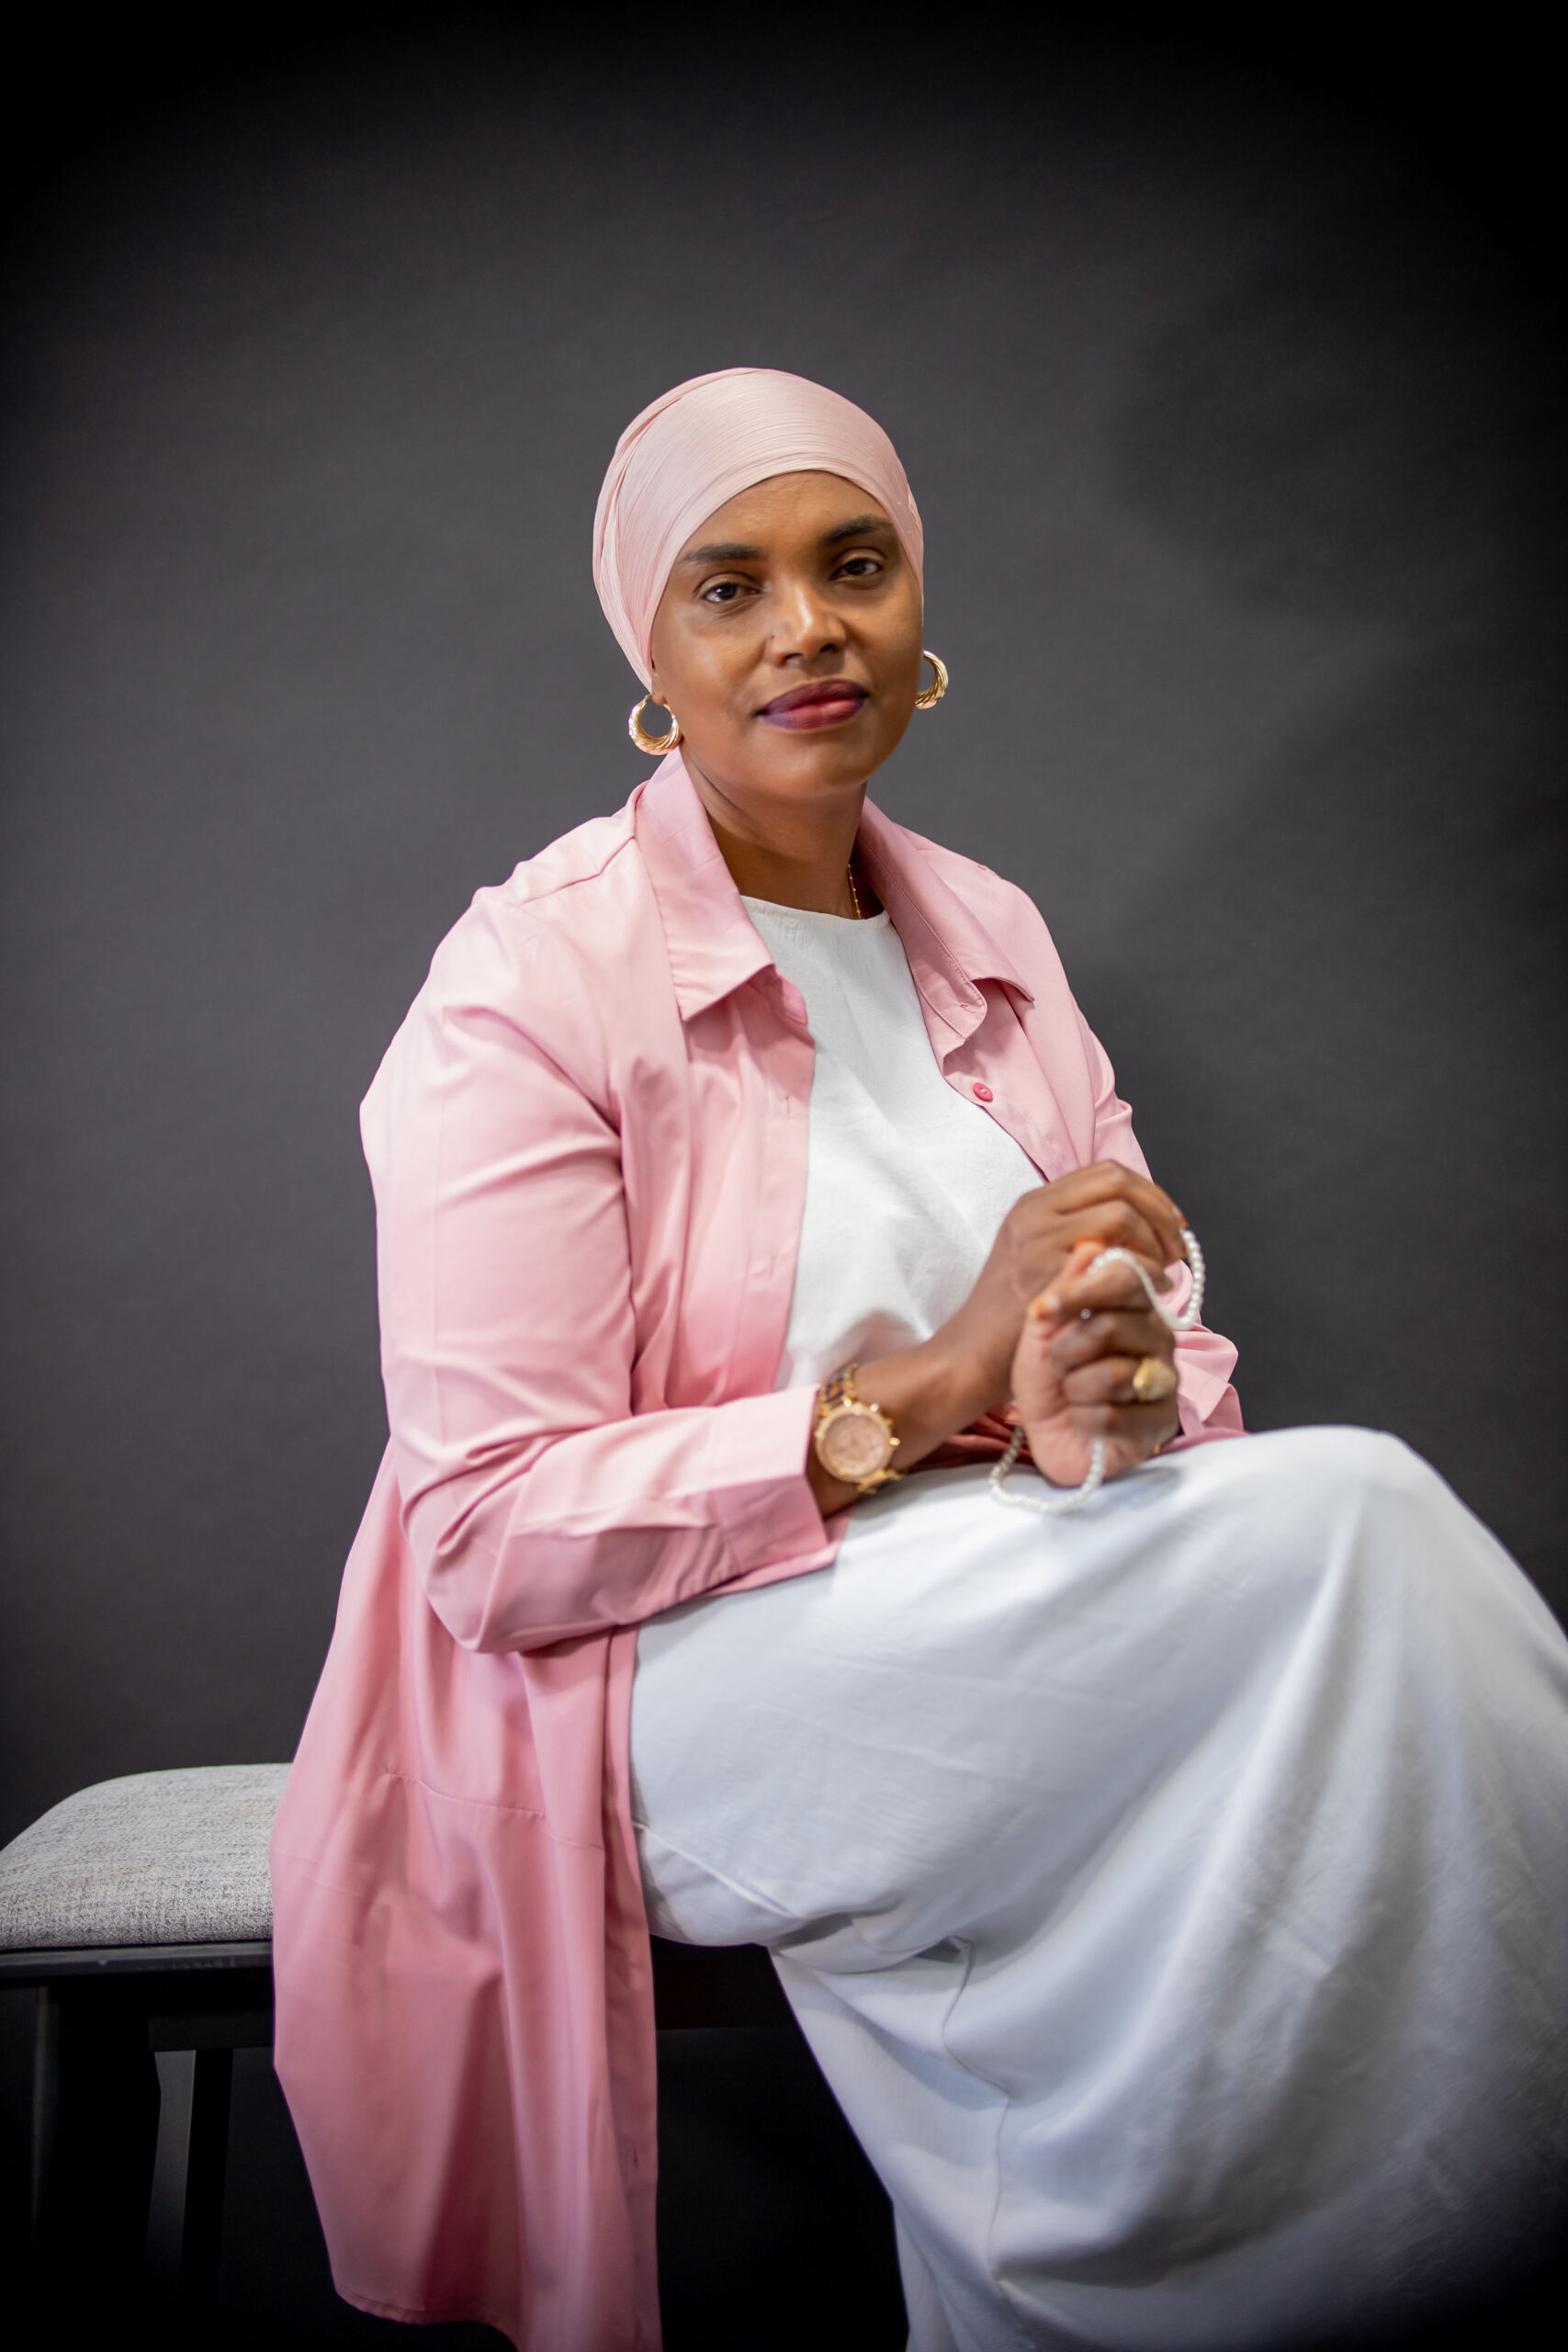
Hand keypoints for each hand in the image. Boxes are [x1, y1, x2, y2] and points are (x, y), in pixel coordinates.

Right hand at [938, 1161, 1186, 1416]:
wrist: (972, 1354)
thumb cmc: (1014, 1314)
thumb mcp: (1039, 1257)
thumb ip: (1080, 1234)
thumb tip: (1146, 1226)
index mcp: (1034, 1203)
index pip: (1108, 1172)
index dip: (1151, 1194)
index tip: (1172, 1225)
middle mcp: (1034, 1212)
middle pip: (1118, 1183)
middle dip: (1160, 1212)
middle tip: (1177, 1248)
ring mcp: (1038, 1240)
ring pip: (1122, 1213)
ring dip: (1154, 1242)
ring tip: (1161, 1275)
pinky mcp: (1049, 1273)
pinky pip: (1117, 1258)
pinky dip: (1144, 1270)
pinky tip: (1149, 1292)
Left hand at [1008, 1238, 1181, 1487]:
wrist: (1046, 1433)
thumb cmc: (1048, 1378)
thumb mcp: (1041, 1331)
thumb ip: (1064, 1288)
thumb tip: (1092, 1245)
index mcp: (1133, 1306)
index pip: (1127, 1275)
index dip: (1082, 1290)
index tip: (1044, 1308)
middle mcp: (1157, 1337)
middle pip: (1114, 1325)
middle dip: (1067, 1348)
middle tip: (1057, 1363)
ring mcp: (1164, 1380)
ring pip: (1114, 1374)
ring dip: (1074, 1387)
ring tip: (1071, 1392)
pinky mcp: (1161, 1422)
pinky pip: (1113, 1416)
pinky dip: (1084, 1419)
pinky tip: (1083, 1419)